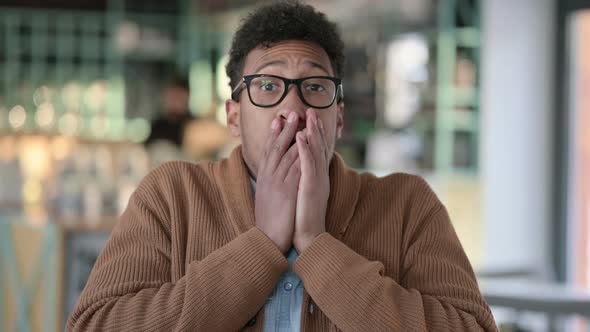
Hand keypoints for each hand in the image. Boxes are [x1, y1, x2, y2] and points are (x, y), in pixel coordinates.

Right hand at [255, 112, 301, 253]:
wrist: (267, 240)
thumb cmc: (270, 221)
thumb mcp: (268, 197)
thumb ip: (272, 183)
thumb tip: (277, 174)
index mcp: (264, 178)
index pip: (269, 151)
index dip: (273, 134)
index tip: (278, 119)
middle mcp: (268, 177)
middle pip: (276, 148)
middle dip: (283, 129)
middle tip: (290, 112)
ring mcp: (277, 183)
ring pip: (285, 154)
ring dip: (292, 136)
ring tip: (299, 121)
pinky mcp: (286, 191)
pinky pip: (294, 168)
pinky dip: (299, 154)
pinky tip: (304, 143)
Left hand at [293, 109, 329, 253]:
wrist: (308, 238)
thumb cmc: (304, 218)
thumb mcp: (305, 195)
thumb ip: (305, 180)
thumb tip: (301, 171)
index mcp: (317, 178)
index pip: (317, 151)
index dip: (315, 134)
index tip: (311, 119)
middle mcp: (320, 177)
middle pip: (319, 147)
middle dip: (315, 127)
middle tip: (310, 110)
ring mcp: (316, 181)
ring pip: (316, 152)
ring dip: (312, 132)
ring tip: (307, 116)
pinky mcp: (311, 188)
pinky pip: (308, 165)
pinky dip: (305, 150)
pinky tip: (301, 137)